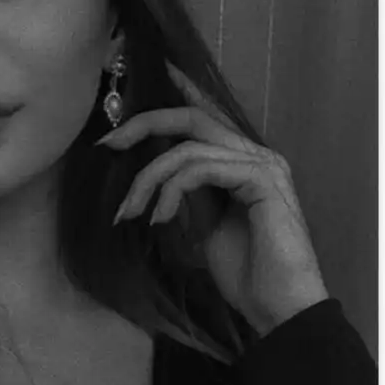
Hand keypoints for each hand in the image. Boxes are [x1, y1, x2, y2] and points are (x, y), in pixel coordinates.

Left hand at [97, 60, 329, 335]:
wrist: (278, 309)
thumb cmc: (246, 275)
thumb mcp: (204, 227)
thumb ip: (187, 195)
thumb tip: (156, 178)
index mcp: (243, 162)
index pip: (205, 116)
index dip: (178, 90)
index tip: (146, 75)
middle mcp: (256, 155)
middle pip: (191, 118)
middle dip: (142, 125)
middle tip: (106, 145)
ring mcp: (262, 165)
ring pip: (187, 148)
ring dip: (147, 179)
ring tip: (129, 213)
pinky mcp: (261, 180)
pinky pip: (200, 169)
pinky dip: (170, 191)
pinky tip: (159, 219)